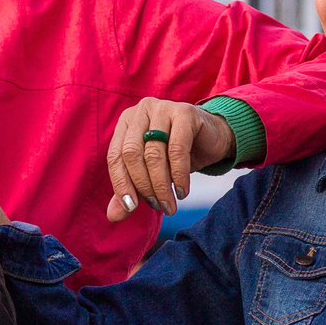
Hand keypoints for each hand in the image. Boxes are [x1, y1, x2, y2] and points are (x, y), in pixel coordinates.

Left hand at [105, 99, 237, 221]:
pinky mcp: (185, 113)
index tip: (130, 208)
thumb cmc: (175, 156)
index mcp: (126, 122)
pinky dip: (179, 175)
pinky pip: (177, 149)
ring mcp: (163, 108)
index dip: (121, 184)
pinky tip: (183, 190)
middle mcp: (141, 111)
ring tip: (169, 204)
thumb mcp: (150, 174)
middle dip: (143, 186)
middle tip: (157, 206)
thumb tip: (113, 216)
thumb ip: (131, 191)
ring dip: (161, 185)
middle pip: (132, 154)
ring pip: (154, 154)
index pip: (115, 156)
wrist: (212, 139)